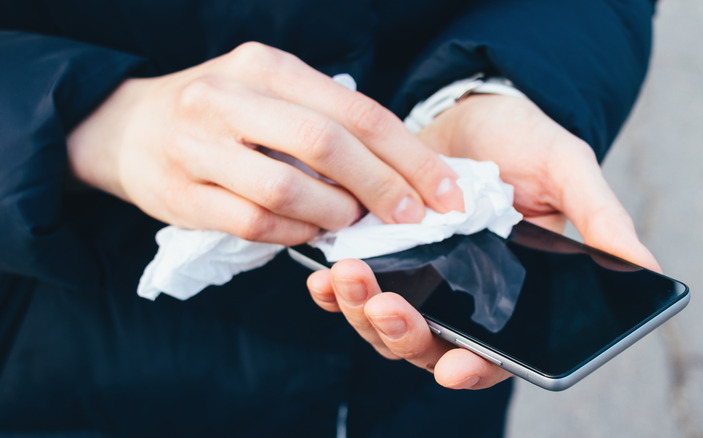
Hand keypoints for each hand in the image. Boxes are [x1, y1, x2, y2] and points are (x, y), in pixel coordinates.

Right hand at [66, 42, 463, 244]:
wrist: (127, 126)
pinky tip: (308, 229)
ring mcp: (199, 145)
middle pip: (327, 145)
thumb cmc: (221, 112)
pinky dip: (295, 232)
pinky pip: (256, 223)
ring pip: (288, 189)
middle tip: (412, 218)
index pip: (358, 111)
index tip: (447, 193)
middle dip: (383, 187)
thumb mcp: (272, 91)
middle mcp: (231, 97)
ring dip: (334, 212)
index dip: (411, 156)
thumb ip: (329, 120)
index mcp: (268, 66)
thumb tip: (403, 171)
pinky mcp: (181, 193)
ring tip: (349, 219)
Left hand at [306, 92, 659, 389]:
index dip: (475, 368)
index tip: (455, 366)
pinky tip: (323, 275)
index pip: (493, 353)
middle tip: (387, 306)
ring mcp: (415, 279)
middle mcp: (460, 298)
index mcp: (509, 294)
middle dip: (402, 334)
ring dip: (362, 312)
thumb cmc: (525, 142)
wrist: (469, 109)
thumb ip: (600, 219)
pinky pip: (350, 292)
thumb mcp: (567, 171)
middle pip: (426, 346)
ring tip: (347, 278)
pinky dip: (335, 292)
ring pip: (384, 325)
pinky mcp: (378, 256)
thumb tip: (651, 269)